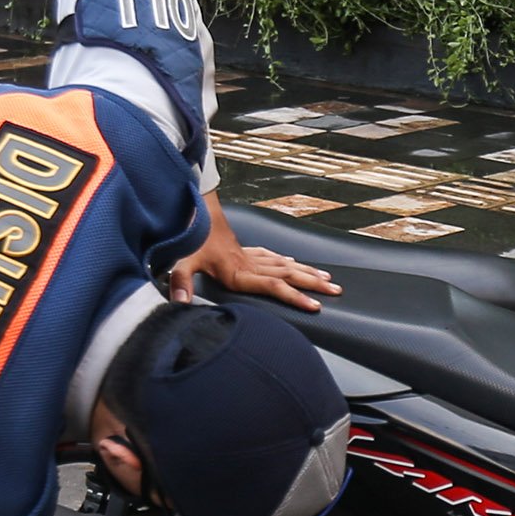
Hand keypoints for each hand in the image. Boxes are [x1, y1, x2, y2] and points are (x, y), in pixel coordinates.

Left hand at [170, 217, 333, 312]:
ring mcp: (249, 256)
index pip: (273, 285)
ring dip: (307, 273)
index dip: (294, 296)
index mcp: (237, 271)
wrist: (193, 210)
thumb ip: (180, 282)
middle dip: (312, 284)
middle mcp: (249, 264)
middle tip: (336, 291)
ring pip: (285, 264)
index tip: (315, 305)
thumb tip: (179, 301)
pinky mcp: (245, 251)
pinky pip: (273, 256)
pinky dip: (288, 261)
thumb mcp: (181, 260)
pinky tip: (295, 263)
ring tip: (327, 280)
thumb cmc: (188, 237)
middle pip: (288, 274)